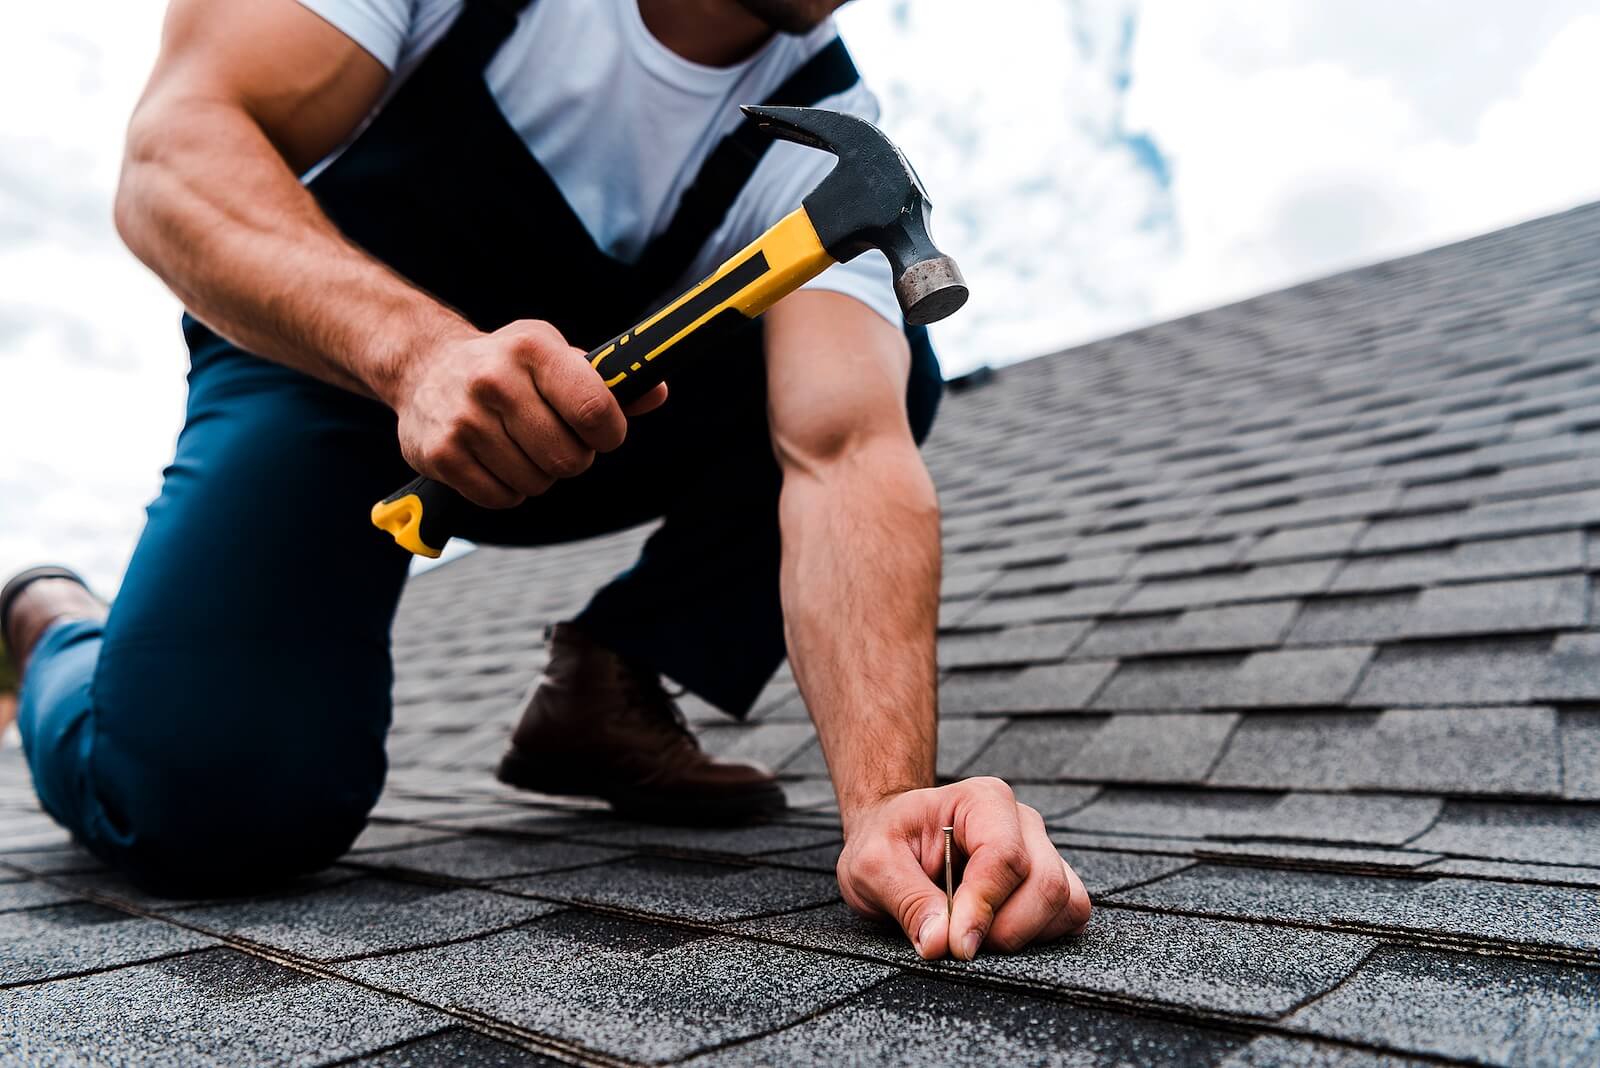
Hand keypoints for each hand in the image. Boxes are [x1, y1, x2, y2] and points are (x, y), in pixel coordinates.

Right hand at [385, 320, 667, 507]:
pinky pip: (501, 498)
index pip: (594, 409)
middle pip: (569, 457)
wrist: (425, 369)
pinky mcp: (441, 454)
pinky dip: (507, 490)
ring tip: (518, 444)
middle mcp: (494, 379)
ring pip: (536, 482)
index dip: (609, 433)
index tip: (603, 432)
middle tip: (554, 438)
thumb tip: (656, 392)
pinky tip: (494, 460)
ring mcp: (464, 419)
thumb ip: (608, 380)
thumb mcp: (556, 357)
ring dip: (538, 474)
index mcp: (532, 349)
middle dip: (572, 457)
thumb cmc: (507, 366)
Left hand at [837, 777, 1089, 960]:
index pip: (1004, 857)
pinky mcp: (1051, 882)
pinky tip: (997, 933)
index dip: (984, 907)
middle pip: (1046, 883)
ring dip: (1025, 935)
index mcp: (982, 801)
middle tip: (960, 945)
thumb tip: (941, 943)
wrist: (896, 838)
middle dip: (1006, 929)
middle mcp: (1023, 822)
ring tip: (976, 935)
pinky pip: (1069, 915)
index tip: (956, 945)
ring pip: (1066, 902)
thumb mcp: (874, 866)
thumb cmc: (886, 843)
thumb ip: (907, 901)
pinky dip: (1040, 936)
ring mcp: (1043, 851)